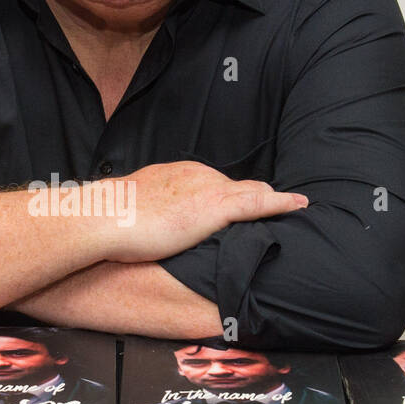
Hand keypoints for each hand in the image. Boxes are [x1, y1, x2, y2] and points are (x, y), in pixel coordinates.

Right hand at [100, 161, 307, 262]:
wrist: (105, 217)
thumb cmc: (111, 219)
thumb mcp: (134, 211)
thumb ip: (150, 214)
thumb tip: (146, 229)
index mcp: (177, 174)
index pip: (212, 184)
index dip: (228, 197)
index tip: (237, 206)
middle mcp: (197, 175)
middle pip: (236, 186)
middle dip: (253, 197)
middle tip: (275, 209)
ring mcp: (207, 189)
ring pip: (252, 192)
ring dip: (272, 201)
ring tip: (294, 208)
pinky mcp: (216, 207)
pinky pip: (258, 203)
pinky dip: (281, 204)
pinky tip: (299, 206)